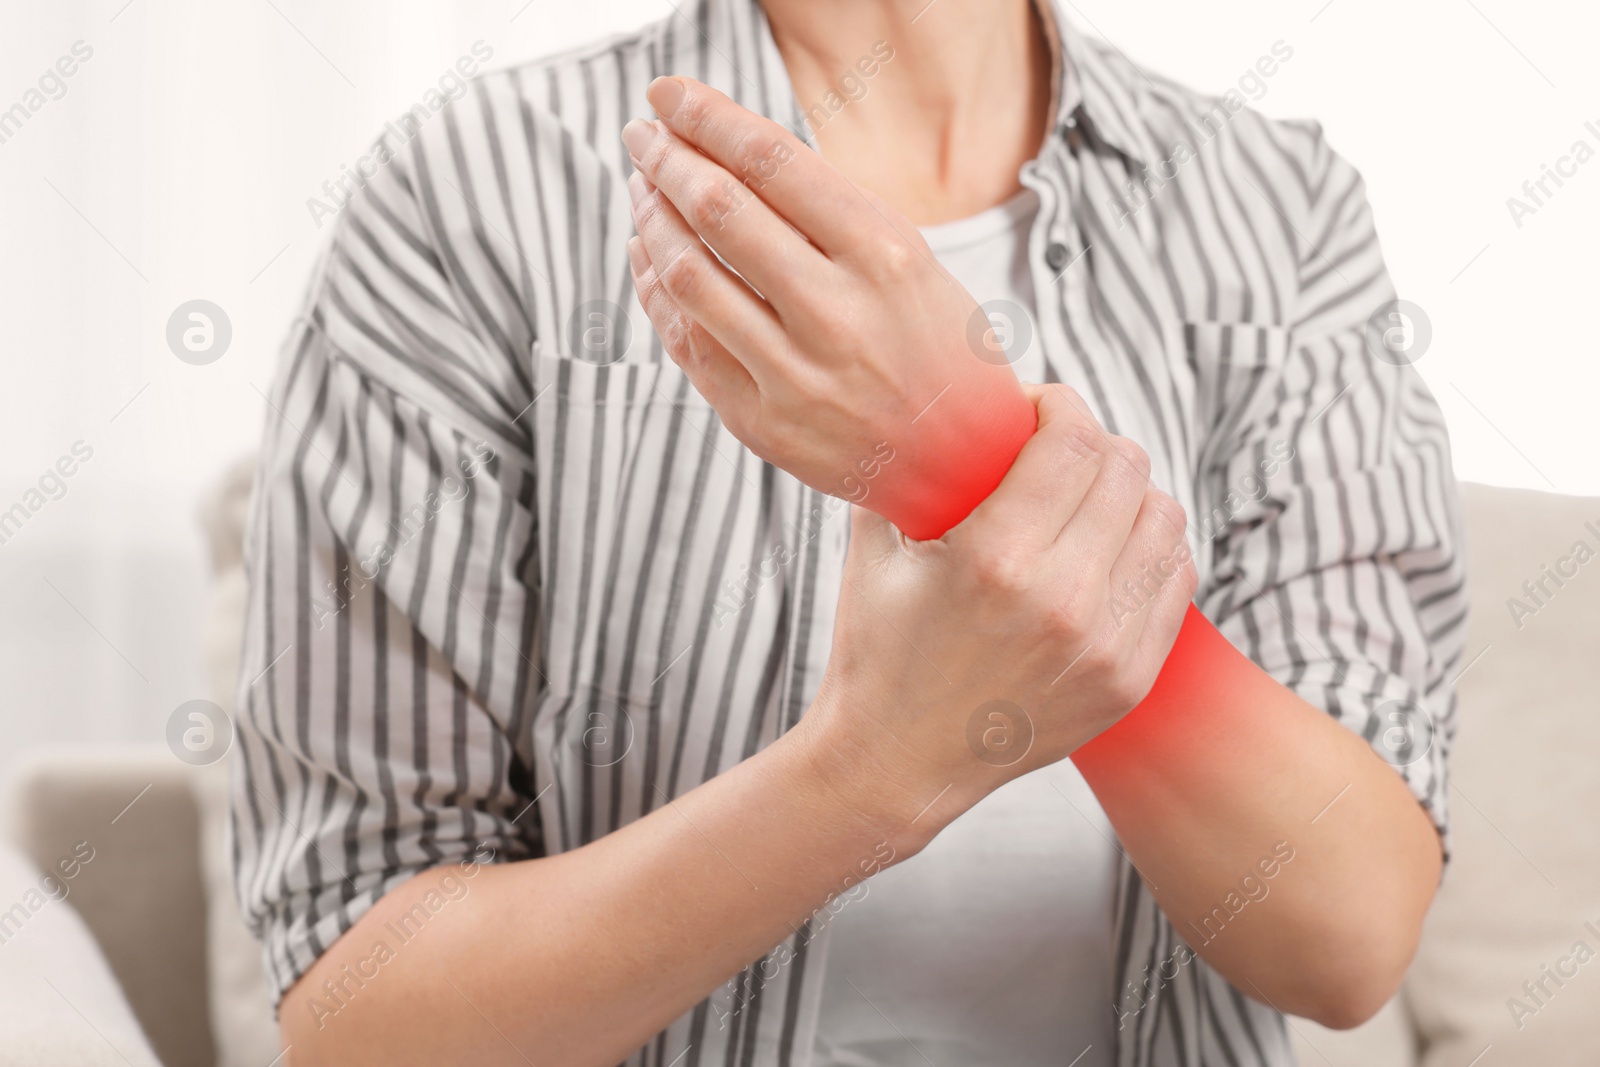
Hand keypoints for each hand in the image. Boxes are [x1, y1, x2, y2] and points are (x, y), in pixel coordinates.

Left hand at [623, 76, 1035, 536]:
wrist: (967, 468)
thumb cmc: (939, 351)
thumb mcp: (911, 263)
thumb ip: (827, 216)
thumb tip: (727, 155)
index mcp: (886, 256)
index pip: (772, 162)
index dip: (706, 118)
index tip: (669, 95)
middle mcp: (838, 314)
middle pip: (718, 210)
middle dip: (664, 159)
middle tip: (642, 134)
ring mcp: (794, 375)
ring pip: (688, 275)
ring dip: (649, 220)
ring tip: (642, 191)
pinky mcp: (760, 423)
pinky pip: (685, 341)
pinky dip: (656, 289)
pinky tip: (650, 258)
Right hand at [800, 383, 1197, 833]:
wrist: (896, 765)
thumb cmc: (877, 646)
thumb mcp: (878, 547)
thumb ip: (913, 469)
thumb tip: (945, 405)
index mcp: (994, 559)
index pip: (1073, 439)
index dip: (1059, 405)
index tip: (1035, 410)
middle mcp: (1062, 601)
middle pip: (1126, 469)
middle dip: (1092, 443)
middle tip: (1057, 453)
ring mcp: (1104, 646)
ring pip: (1165, 518)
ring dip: (1128, 493)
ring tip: (1088, 501)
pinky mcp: (1128, 680)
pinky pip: (1174, 579)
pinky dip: (1149, 549)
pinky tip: (1109, 550)